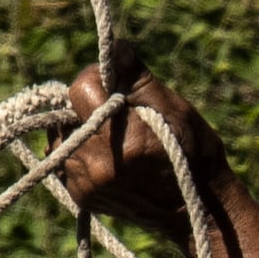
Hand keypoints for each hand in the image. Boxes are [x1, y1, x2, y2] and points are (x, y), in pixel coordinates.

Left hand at [57, 64, 228, 237]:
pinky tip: (107, 158)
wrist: (197, 211)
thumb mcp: (174, 108)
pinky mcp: (83, 198)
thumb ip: (136, 76)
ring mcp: (87, 186)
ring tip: (112, 139)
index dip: (97, 80)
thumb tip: (115, 46)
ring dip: (81, 131)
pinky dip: (80, 153)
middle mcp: (97, 166)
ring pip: (61, 138)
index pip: (79, 89)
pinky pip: (65, 162)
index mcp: (121, 140)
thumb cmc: (193, 154)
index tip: (116, 87)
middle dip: (87, 108)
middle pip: (66, 114)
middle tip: (116, 117)